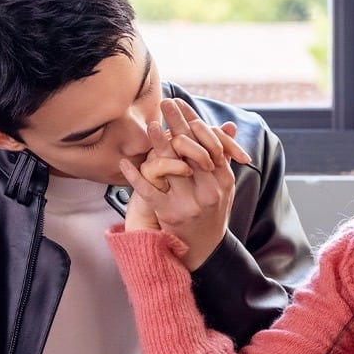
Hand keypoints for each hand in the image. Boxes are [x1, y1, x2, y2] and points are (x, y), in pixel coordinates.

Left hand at [120, 98, 249, 269]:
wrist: (204, 250)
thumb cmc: (211, 212)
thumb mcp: (222, 186)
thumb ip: (222, 156)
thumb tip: (229, 125)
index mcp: (224, 180)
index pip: (210, 143)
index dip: (194, 121)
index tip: (181, 104)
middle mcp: (209, 191)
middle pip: (192, 150)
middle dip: (178, 124)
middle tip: (166, 104)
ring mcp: (189, 203)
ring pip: (173, 167)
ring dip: (159, 144)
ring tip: (151, 125)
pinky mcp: (169, 214)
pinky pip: (149, 190)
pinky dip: (135, 175)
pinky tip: (125, 162)